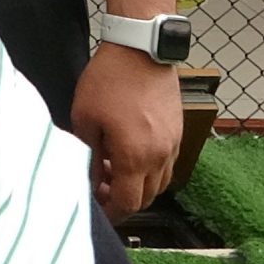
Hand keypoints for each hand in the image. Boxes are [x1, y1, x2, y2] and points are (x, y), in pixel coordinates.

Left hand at [71, 45, 182, 220]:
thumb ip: (89, 156)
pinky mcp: (177, 131)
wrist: (140, 50)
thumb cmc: (109, 81)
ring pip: (159, 182)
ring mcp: (172, 144)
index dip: (112, 213)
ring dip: (138, 185)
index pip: (128, 203)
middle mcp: (159, 156)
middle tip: (102, 190)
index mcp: (135, 157)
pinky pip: (166, 163)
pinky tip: (129, 153)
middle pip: (146, 197)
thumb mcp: (85, 119)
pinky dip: (150, 168)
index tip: (99, 211)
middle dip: (124, 201)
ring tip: (113, 169)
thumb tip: (91, 180)